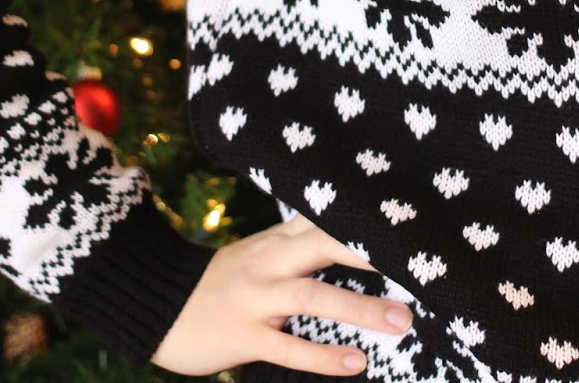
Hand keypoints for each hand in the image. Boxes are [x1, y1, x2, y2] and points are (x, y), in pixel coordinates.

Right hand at [151, 212, 414, 375]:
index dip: (369, 217)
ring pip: (312, 295)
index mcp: (278, 238)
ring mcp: (256, 299)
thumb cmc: (224, 281)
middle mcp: (270, 261)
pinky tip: (355, 362)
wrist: (158, 306)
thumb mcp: (262, 250)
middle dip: (372, 253)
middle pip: (325, 243)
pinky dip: (323, 356)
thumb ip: (303, 239)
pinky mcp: (244, 336)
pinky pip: (288, 346)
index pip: (328, 217)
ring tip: (402, 321)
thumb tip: (356, 232)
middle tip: (420, 265)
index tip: (411, 219)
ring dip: (360, 308)